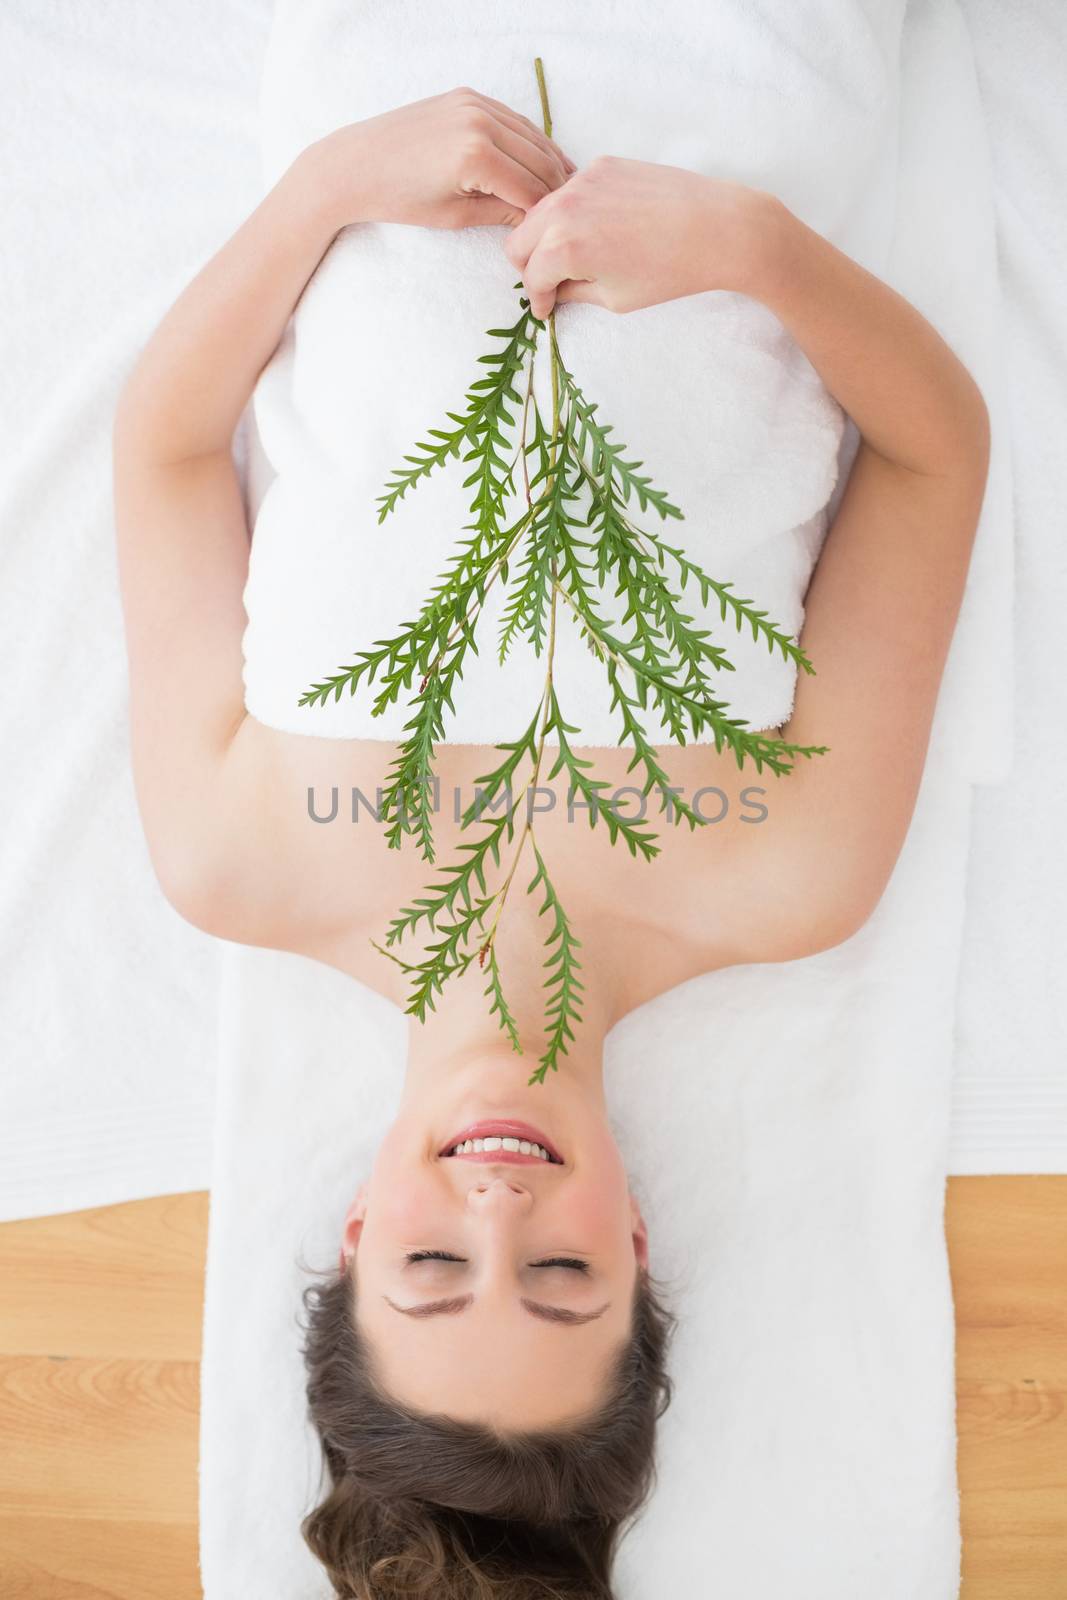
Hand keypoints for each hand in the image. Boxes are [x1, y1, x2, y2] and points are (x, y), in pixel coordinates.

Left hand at [313, 86, 576, 231]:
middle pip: (537, 158)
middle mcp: (479, 121)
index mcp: (476, 156)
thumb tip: (533, 219)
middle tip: (569, 210)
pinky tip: (539, 159)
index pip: (530, 188)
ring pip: (529, 135)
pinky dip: (528, 139)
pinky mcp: (466, 96)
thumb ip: (499, 213)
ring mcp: (473, 103)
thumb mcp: (453, 216)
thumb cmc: (399, 198)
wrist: (356, 164)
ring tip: (563, 186)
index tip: (560, 229)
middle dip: (555, 185)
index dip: (547, 212)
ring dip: (549, 160)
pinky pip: (511, 119)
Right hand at [503, 155, 770, 318]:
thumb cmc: (669, 271)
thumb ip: (575, 293)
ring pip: (541, 212)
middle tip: (550, 283)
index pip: (531, 277)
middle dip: (529, 266)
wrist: (717, 228)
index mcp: (563, 248)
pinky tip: (599, 230)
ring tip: (575, 258)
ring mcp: (582, 182)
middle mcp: (564, 208)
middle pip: (519, 240)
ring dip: (547, 237)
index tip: (547, 309)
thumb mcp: (615, 298)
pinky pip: (570, 192)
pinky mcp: (603, 165)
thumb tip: (557, 291)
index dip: (538, 300)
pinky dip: (572, 213)